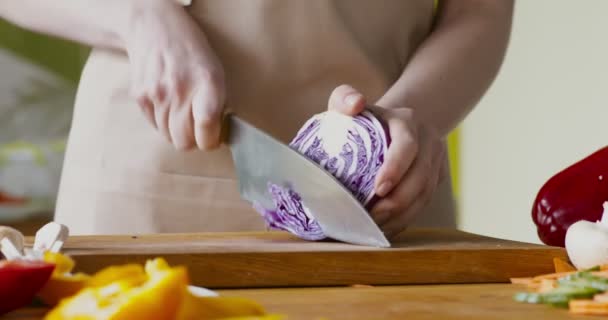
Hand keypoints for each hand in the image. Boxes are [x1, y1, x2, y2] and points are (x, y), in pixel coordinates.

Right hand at [125, 0, 224, 149]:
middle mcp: (180, 90)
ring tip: (183, 108)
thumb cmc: (191, 51)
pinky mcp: (140, 97)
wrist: (154, 27)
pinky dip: (163, 120)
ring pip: (168, 137)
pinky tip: (168, 101)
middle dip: (194, 139)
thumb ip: (218, 104)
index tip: (213, 138)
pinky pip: (155, 125)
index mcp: (207, 83)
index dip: (211, 141)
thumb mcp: (216, 72)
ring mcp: (156, 94)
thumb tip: (217, 135)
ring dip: (177, 130)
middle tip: (198, 127)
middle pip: (184, 142)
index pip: (206, 130)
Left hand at [327, 85, 447, 238]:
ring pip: (425, 195)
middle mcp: (428, 141)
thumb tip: (355, 104)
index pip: (407, 146)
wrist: (390, 124)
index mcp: (407, 122)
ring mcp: (435, 162)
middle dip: (397, 201)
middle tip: (371, 216)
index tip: (378, 189)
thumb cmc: (362, 118)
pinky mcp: (435, 180)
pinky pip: (423, 204)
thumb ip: (344, 97)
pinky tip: (385, 229)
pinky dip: (405, 220)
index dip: (396, 169)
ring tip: (375, 227)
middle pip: (420, 177)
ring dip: (401, 216)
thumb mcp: (349, 101)